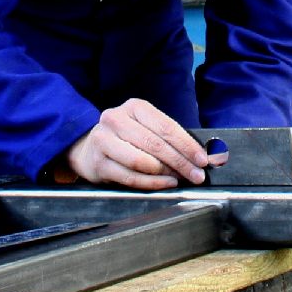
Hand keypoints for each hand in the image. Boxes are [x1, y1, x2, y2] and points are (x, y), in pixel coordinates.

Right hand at [66, 98, 207, 189]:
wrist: (88, 148)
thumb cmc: (126, 138)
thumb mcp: (146, 128)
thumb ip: (170, 138)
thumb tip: (201, 155)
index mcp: (134, 107)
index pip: (166, 126)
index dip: (187, 145)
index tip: (203, 159)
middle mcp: (116, 119)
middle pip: (156, 144)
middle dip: (181, 162)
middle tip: (197, 175)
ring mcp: (104, 140)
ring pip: (142, 161)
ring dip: (166, 173)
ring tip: (180, 179)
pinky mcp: (98, 163)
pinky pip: (131, 177)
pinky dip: (152, 183)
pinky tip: (166, 184)